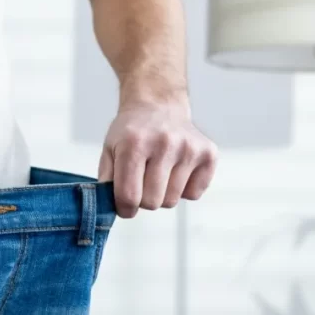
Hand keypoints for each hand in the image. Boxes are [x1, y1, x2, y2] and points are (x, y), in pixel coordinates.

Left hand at [98, 100, 216, 217]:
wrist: (158, 105)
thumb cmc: (132, 132)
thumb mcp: (109, 150)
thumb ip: (106, 181)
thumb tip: (110, 208)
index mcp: (134, 144)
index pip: (129, 196)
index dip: (124, 209)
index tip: (125, 207)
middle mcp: (164, 143)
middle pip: (152, 202)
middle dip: (143, 200)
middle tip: (141, 183)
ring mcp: (189, 148)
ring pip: (172, 201)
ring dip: (162, 194)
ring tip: (158, 173)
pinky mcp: (208, 153)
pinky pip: (193, 194)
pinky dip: (183, 190)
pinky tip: (176, 170)